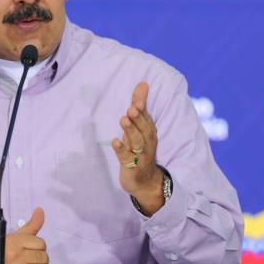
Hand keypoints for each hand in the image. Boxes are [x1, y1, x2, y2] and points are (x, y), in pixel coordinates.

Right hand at [0, 207, 48, 263]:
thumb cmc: (3, 252)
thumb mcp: (16, 236)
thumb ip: (32, 224)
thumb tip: (40, 210)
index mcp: (16, 242)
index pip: (41, 243)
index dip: (37, 247)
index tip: (30, 249)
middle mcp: (17, 256)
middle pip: (44, 257)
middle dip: (39, 258)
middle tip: (29, 259)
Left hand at [111, 82, 164, 215]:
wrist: (145, 181)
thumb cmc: (140, 149)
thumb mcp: (139, 127)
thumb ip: (139, 105)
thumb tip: (142, 83)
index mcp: (149, 131)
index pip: (146, 117)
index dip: (142, 108)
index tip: (136, 99)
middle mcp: (147, 142)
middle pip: (143, 129)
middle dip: (138, 119)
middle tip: (131, 108)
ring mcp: (140, 156)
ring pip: (136, 142)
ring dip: (130, 131)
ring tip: (123, 120)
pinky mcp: (131, 167)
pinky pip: (126, 158)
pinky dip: (121, 150)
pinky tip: (115, 142)